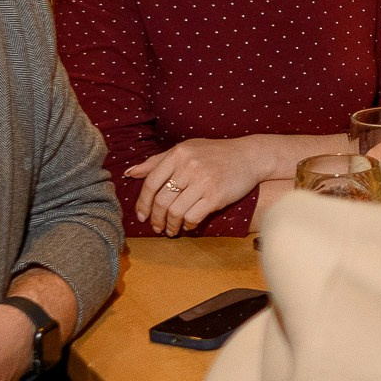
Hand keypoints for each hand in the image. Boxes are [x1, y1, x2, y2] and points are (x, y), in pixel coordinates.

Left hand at [123, 136, 271, 235]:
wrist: (249, 156)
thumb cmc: (214, 153)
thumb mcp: (185, 150)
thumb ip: (157, 161)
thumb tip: (130, 173)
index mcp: (178, 154)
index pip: (151, 182)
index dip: (143, 202)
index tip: (141, 216)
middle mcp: (189, 166)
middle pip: (162, 200)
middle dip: (156, 218)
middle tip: (156, 227)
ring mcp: (203, 182)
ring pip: (176, 211)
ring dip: (170, 225)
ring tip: (170, 230)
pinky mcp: (216, 196)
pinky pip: (193, 217)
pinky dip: (187, 225)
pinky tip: (187, 226)